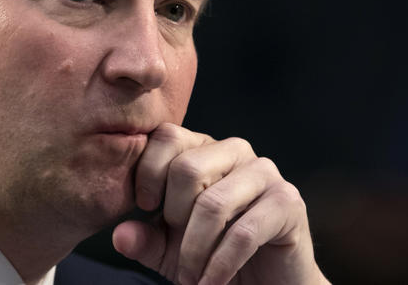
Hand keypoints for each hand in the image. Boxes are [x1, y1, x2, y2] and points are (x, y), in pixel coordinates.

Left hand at [112, 123, 329, 284]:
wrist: (266, 281)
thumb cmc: (213, 254)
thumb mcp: (168, 249)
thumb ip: (143, 238)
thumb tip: (120, 235)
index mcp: (202, 148)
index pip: (166, 136)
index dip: (147, 174)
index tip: (145, 209)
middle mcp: (234, 150)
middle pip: (187, 169)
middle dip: (174, 217)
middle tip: (177, 249)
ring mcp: (264, 172)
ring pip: (213, 203)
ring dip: (195, 251)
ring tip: (190, 278)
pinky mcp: (288, 201)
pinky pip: (243, 232)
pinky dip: (220, 264)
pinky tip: (212, 282)